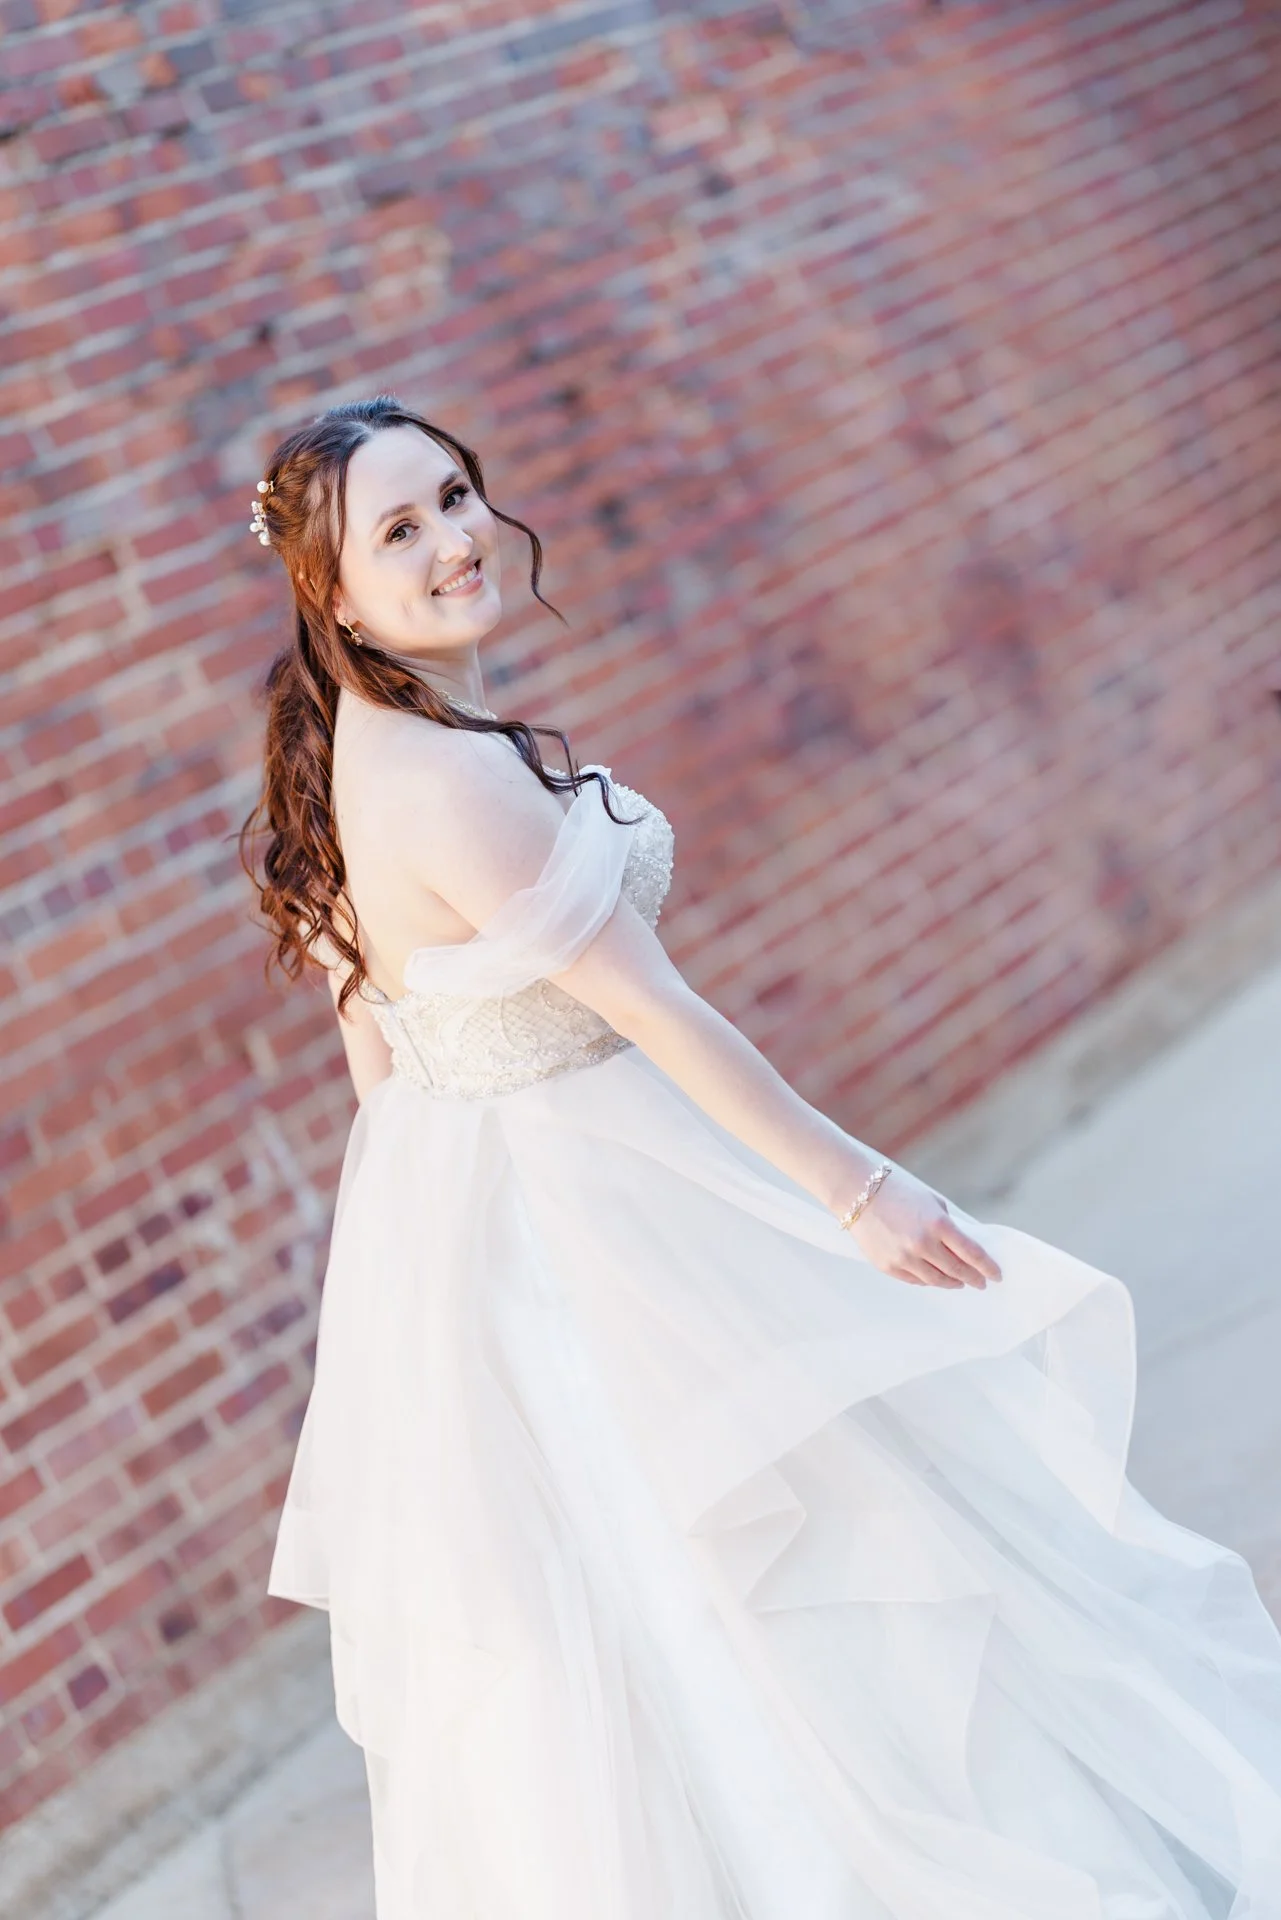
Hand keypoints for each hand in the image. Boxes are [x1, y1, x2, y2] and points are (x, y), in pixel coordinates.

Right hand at [843, 1165, 1001, 1289]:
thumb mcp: (932, 1202)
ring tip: (959, 1282)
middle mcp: (922, 1244)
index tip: (996, 1275)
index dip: (987, 1267)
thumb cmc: (898, 1191)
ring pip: (936, 1281)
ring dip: (952, 1283)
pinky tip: (935, 1277)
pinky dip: (928, 1280)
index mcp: (938, 1224)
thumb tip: (964, 1248)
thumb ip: (949, 1226)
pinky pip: (915, 1280)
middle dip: (973, 1278)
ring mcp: (904, 1258)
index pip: (972, 1254)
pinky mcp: (888, 1266)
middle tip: (981, 1282)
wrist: (858, 1191)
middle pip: (957, 1271)